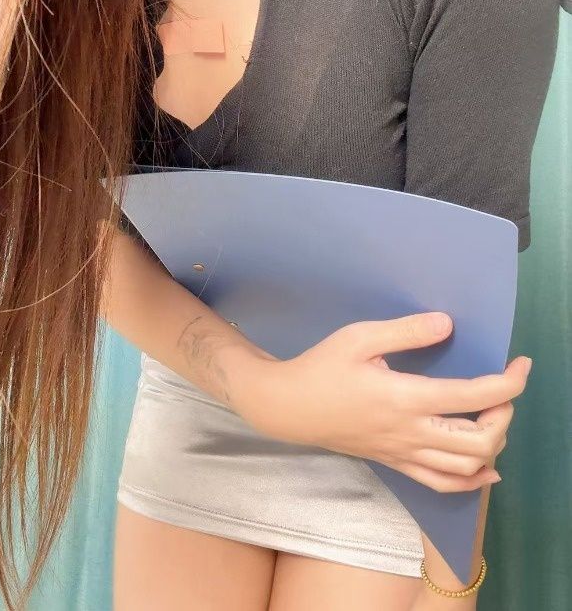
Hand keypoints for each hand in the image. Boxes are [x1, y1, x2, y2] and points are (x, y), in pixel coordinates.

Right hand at [237, 312, 530, 492]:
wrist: (288, 407)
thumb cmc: (322, 367)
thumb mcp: (359, 337)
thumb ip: (406, 332)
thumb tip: (448, 324)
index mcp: (404, 398)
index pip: (472, 397)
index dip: (508, 383)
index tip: (520, 364)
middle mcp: (410, 432)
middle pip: (479, 442)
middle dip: (504, 416)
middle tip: (503, 389)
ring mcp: (403, 453)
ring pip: (466, 468)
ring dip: (492, 444)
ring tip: (494, 417)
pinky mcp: (395, 463)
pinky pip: (442, 484)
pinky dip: (472, 479)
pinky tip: (484, 466)